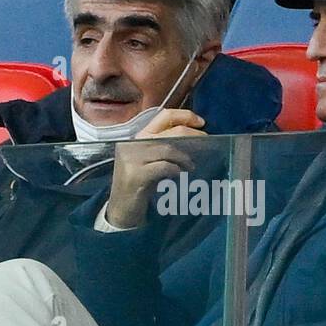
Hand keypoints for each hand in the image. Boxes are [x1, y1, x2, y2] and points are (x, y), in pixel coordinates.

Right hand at [106, 109, 204, 228]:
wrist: (121, 209)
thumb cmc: (139, 185)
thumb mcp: (148, 161)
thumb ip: (163, 147)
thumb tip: (192, 139)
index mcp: (137, 136)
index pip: (163, 116)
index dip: (185, 116)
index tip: (201, 122)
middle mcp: (133, 143)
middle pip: (170, 131)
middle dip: (191, 134)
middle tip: (205, 141)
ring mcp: (132, 159)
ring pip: (168, 149)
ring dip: (184, 158)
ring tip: (190, 166)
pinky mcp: (136, 175)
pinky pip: (163, 167)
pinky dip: (175, 170)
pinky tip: (179, 175)